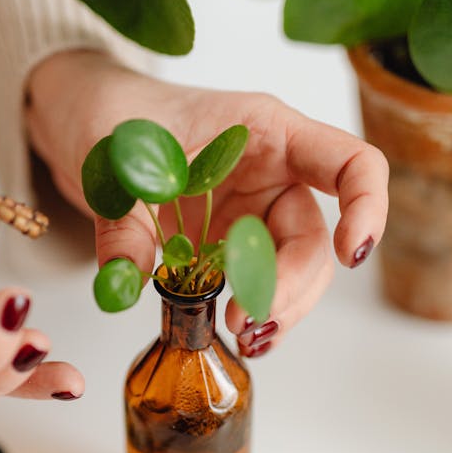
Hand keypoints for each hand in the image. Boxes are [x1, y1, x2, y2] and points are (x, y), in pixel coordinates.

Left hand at [26, 50, 388, 356]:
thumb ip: (122, 222)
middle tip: (248, 320)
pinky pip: (254, 285)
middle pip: (315, 237)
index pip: (350, 162)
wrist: (84, 122)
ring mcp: (250, 214)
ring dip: (279, 309)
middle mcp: (271, 174)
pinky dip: (253, 312)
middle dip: (291, 286)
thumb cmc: (112, 114)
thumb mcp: (112, 159)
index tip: (352, 255)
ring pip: (292, 270)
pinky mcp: (226, 246)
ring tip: (246, 338)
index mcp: (266, 132)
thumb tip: (128, 281)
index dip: (367, 207)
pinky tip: (240, 335)